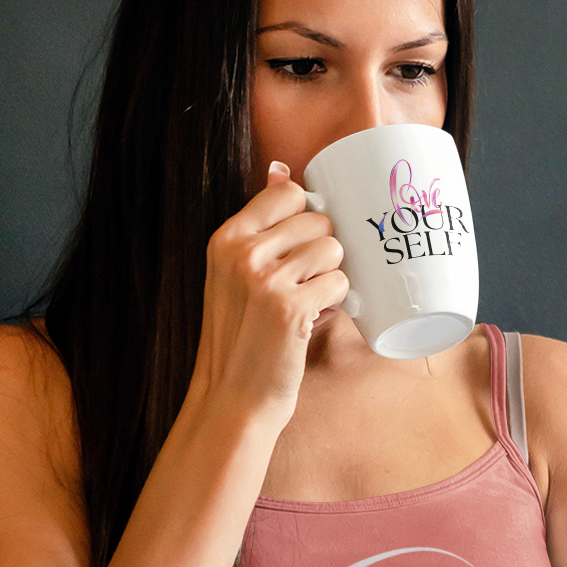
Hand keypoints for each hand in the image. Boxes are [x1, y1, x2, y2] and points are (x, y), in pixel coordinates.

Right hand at [189, 162, 347, 429]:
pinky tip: (312, 320)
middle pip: (318, 221)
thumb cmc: (243, 335)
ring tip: (306, 304)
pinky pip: (340, 282)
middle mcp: (242, 253)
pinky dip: (336, 303)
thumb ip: (261, 224)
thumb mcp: (237, 273)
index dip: (306, 220)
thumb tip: (280, 168)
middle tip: (301, 287)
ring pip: (333, 250)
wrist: (234, 398)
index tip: (299, 248)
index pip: (288, 193)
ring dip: (330, 278)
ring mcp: (265, 279)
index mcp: (226, 238)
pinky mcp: (290, 308)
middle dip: (321, 253)